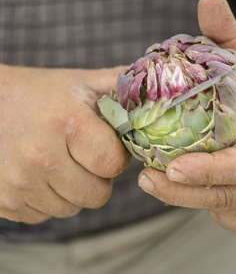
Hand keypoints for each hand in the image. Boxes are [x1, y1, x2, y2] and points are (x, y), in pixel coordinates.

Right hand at [0, 65, 129, 222]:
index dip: (115, 156)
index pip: (113, 164)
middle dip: (98, 177)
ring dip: (73, 190)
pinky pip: (45, 214)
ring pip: (72, 208)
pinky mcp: (3, 202)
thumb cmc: (37, 94)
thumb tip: (160, 88)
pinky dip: (48, 198)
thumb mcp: (79, 83)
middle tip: (82, 155)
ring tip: (59, 161)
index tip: (103, 144)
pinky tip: (39, 173)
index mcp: (67, 124)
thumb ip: (120, 86)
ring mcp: (19, 183)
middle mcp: (40, 158)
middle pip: (97, 195)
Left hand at [138, 0, 235, 232]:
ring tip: (159, 181)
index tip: (169, 169)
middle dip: (184, 192)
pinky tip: (194, 187)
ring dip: (190, 198)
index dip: (208, 170)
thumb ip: (229, 35)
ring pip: (225, 209)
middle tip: (146, 180)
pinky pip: (231, 217)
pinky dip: (207, 205)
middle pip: (229, 194)